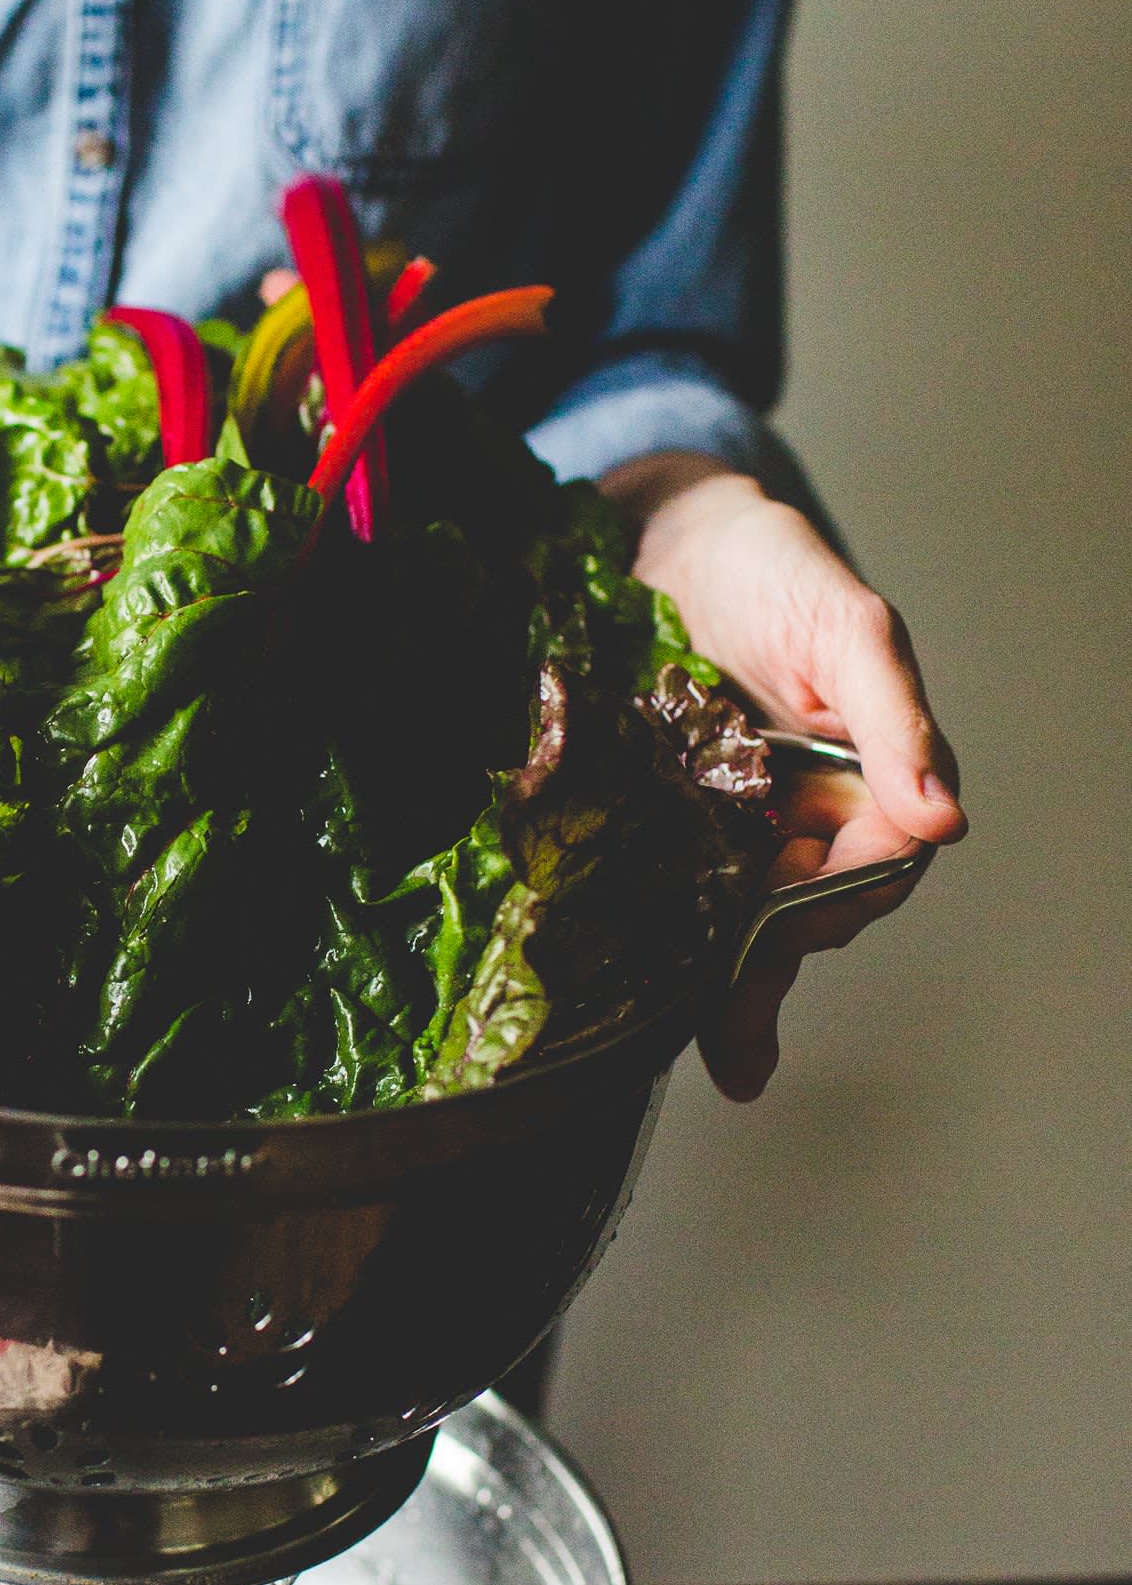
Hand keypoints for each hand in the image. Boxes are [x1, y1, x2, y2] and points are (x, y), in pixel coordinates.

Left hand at [600, 454, 967, 1101]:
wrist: (659, 536)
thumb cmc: (770, 569)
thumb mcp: (847, 627)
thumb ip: (896, 715)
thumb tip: (943, 816)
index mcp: (860, 781)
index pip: (875, 865)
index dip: (842, 894)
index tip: (801, 910)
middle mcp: (798, 816)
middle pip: (805, 914)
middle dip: (771, 972)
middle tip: (738, 1030)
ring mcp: (724, 824)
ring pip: (739, 921)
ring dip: (725, 986)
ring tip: (718, 1048)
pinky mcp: (652, 820)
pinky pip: (665, 891)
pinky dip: (660, 941)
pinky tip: (642, 991)